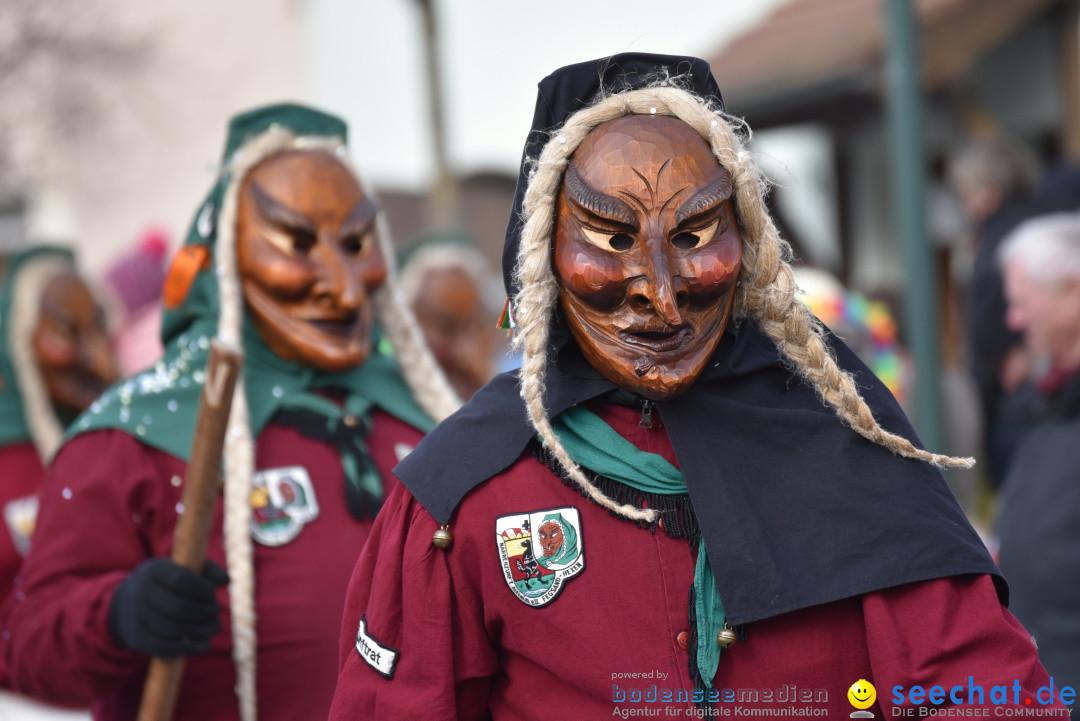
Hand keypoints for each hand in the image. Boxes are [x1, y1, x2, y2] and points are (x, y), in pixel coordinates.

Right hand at [108, 557, 228, 656]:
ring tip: (213, 627)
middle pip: (179, 607)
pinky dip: (190, 648)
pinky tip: (205, 644)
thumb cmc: (164, 584)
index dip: (202, 588)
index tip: (212, 592)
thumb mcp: (179, 569)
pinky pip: (166, 648)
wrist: (126, 605)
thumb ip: (204, 570)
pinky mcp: (139, 641)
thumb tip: (226, 579)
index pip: (181, 580)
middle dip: (205, 611)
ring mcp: (138, 619)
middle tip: (215, 611)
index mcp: (154, 573)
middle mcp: (141, 595)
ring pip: (173, 629)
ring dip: (201, 630)